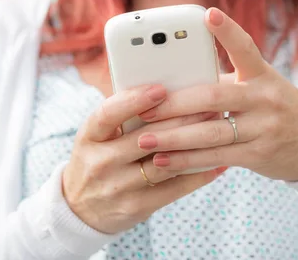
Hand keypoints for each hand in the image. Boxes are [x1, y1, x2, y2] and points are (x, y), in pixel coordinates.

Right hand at [62, 83, 222, 233]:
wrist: (80, 208)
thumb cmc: (99, 156)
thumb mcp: (99, 135)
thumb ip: (124, 115)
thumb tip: (166, 88)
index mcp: (90, 136)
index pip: (108, 114)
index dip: (134, 101)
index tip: (161, 89)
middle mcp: (100, 162)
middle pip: (145, 138)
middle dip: (181, 119)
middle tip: (209, 104)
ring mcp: (117, 187)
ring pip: (164, 162)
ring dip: (194, 145)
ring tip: (217, 128)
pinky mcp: (136, 207)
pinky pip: (173, 188)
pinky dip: (197, 174)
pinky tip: (216, 162)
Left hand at [137, 8, 297, 181]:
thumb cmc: (273, 107)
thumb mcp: (259, 85)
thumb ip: (226, 80)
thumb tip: (175, 78)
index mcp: (262, 73)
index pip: (245, 47)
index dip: (227, 30)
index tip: (209, 14)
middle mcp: (265, 98)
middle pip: (214, 97)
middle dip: (175, 103)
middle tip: (145, 106)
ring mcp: (264, 128)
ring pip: (211, 132)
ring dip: (174, 137)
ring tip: (144, 139)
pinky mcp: (259, 155)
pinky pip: (216, 157)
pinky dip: (187, 160)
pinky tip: (163, 160)